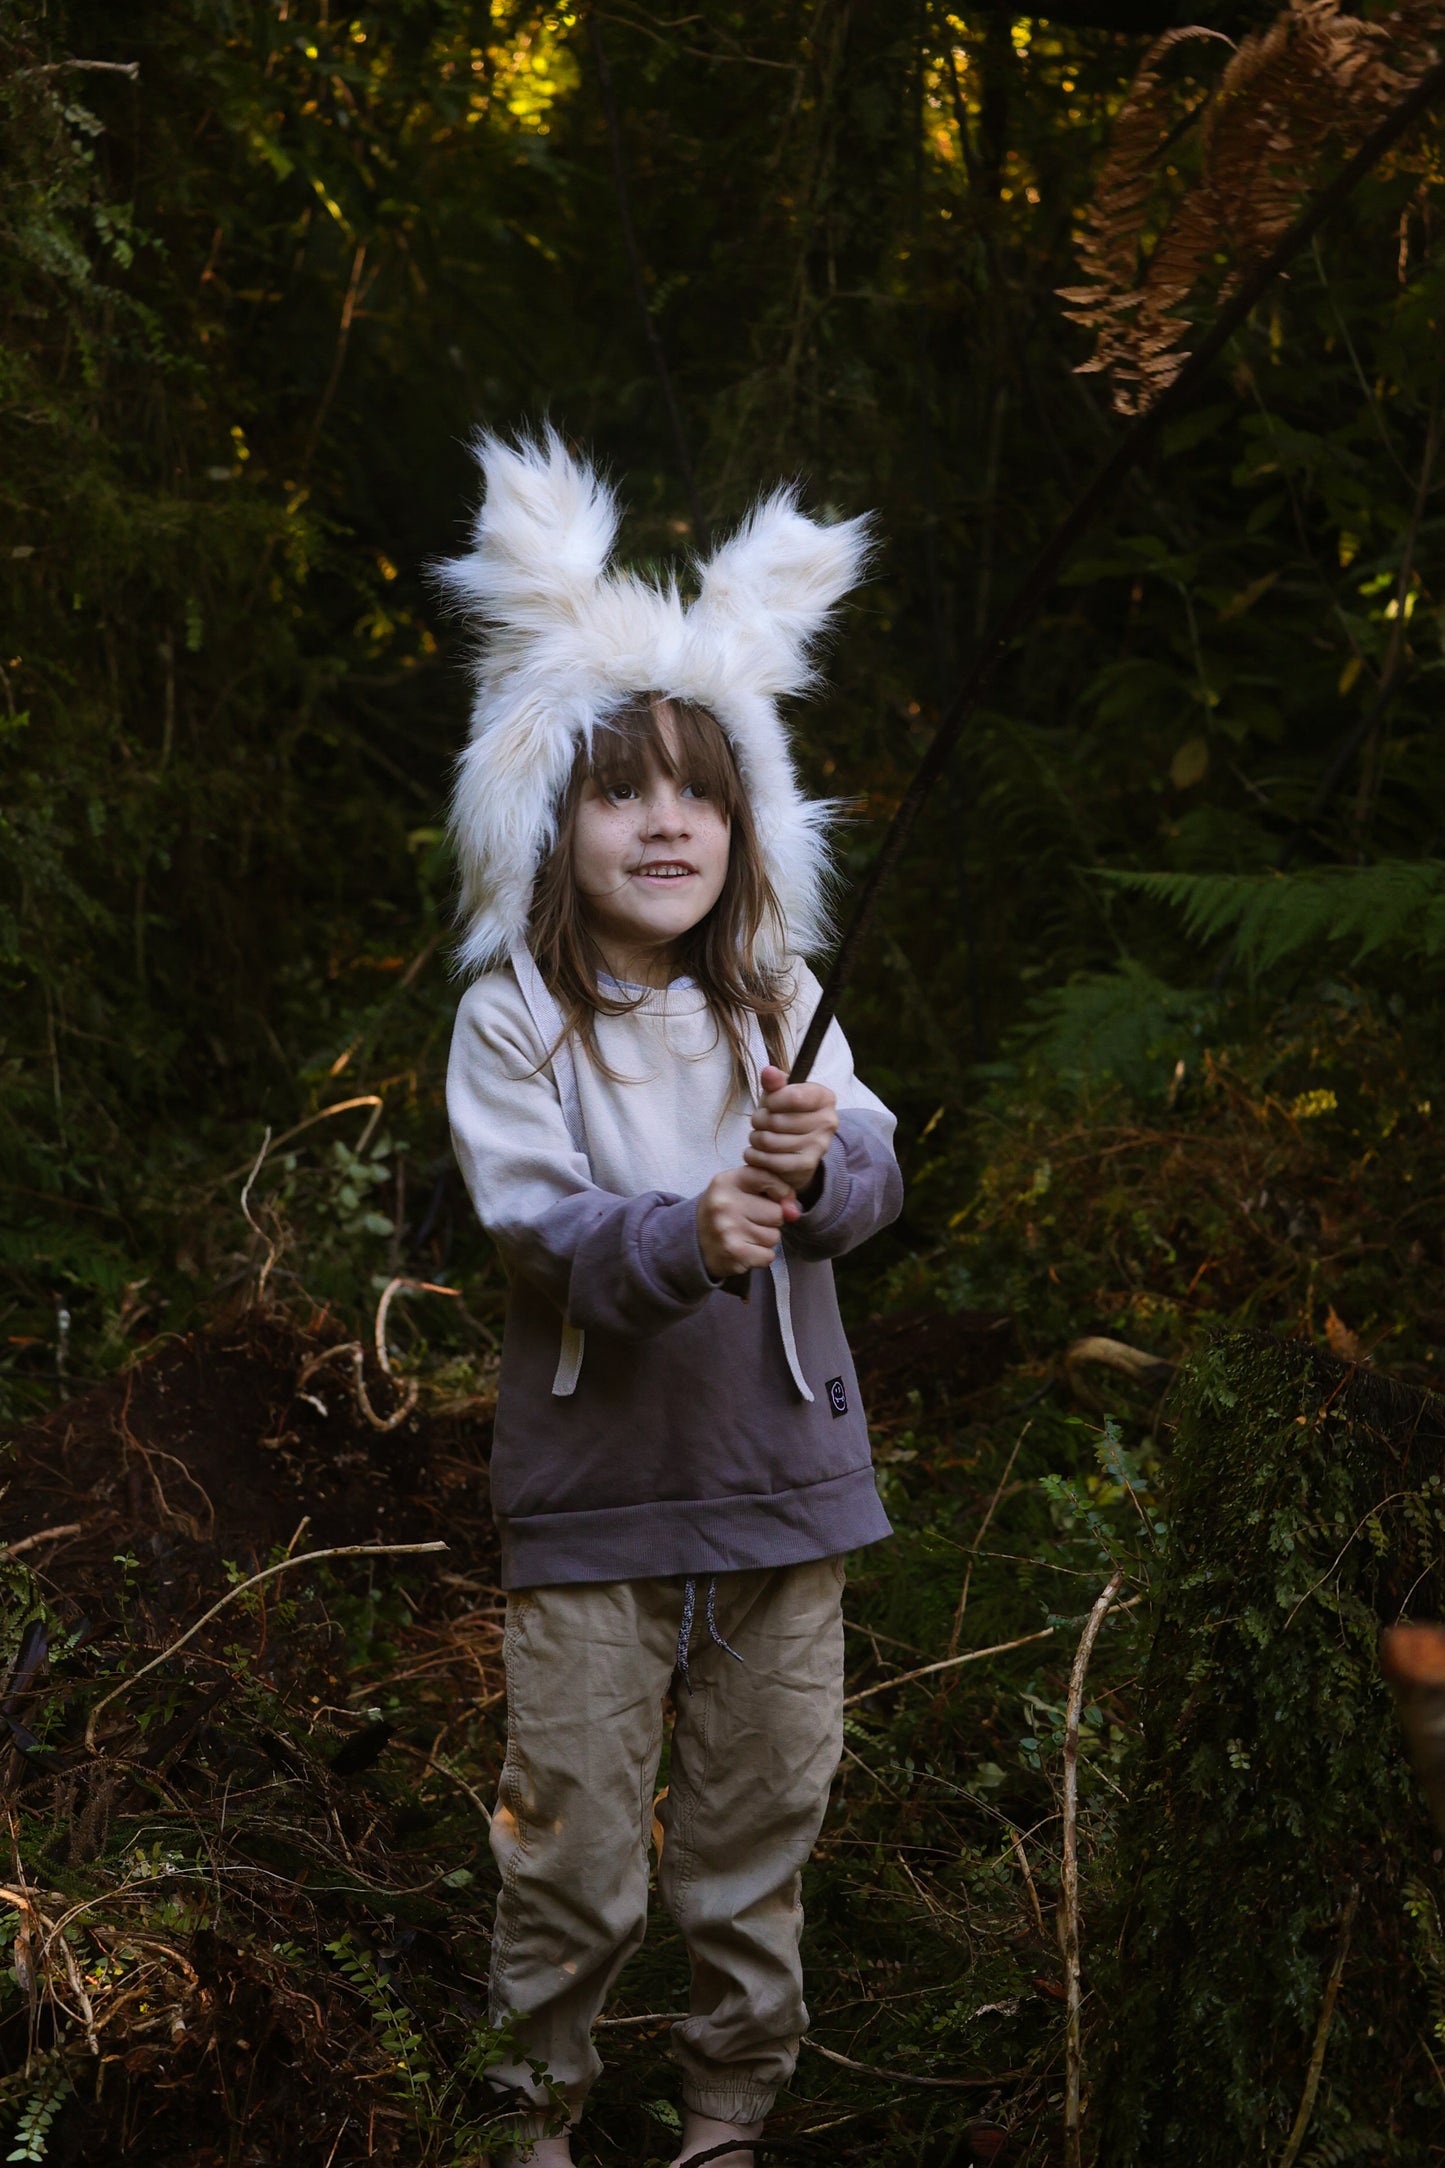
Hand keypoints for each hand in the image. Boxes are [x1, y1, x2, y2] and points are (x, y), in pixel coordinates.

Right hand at [697, 1166, 799, 1278]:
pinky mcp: (734, 1254)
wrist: (693, 1243)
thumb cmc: (724, 1212)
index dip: (779, 1191)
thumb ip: (772, 1191)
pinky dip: (760, 1256)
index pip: (769, 1178)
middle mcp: (725, 1204)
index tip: (769, 1198)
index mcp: (726, 1182)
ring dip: (765, 1239)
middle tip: (749, 1221)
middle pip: (777, 1213)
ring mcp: (728, 1230)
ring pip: (774, 1236)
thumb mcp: (740, 1190)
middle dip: (770, 1220)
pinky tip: (744, 1250)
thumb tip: (794, 1212)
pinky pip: (768, 1256)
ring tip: (745, 1235)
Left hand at [744, 1065, 837, 1196]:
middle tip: (760, 1123)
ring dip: (755, 1139)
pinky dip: (755, 1157)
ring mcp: (819, 1146)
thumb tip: (768, 1072)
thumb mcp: (781, 1095)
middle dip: (759, 1121)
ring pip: (769, 1141)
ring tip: (759, 1137)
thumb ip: (775, 1083)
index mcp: (825, 1098)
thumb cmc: (787, 1116)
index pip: (794, 1096)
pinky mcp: (807, 1166)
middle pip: (776, 1120)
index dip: (772, 1100)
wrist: (799, 1151)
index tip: (769, 1104)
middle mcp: (828, 1122)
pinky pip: (769, 1161)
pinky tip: (756, 1153)